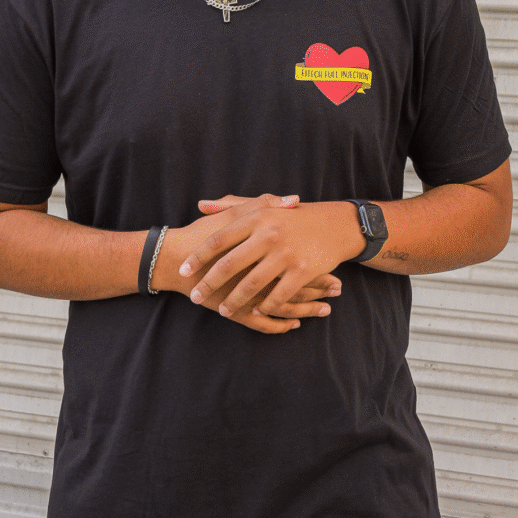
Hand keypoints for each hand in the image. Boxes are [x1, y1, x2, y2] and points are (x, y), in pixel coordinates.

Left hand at [178, 194, 362, 319]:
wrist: (333, 226)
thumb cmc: (291, 216)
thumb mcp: (262, 206)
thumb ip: (230, 205)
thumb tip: (200, 206)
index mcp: (256, 218)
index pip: (219, 239)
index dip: (199, 257)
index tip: (183, 271)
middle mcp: (269, 234)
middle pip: (230, 264)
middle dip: (209, 284)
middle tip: (195, 297)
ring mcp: (286, 253)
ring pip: (251, 284)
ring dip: (234, 301)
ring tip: (222, 310)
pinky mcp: (303, 271)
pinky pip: (278, 295)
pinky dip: (264, 306)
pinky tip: (255, 311)